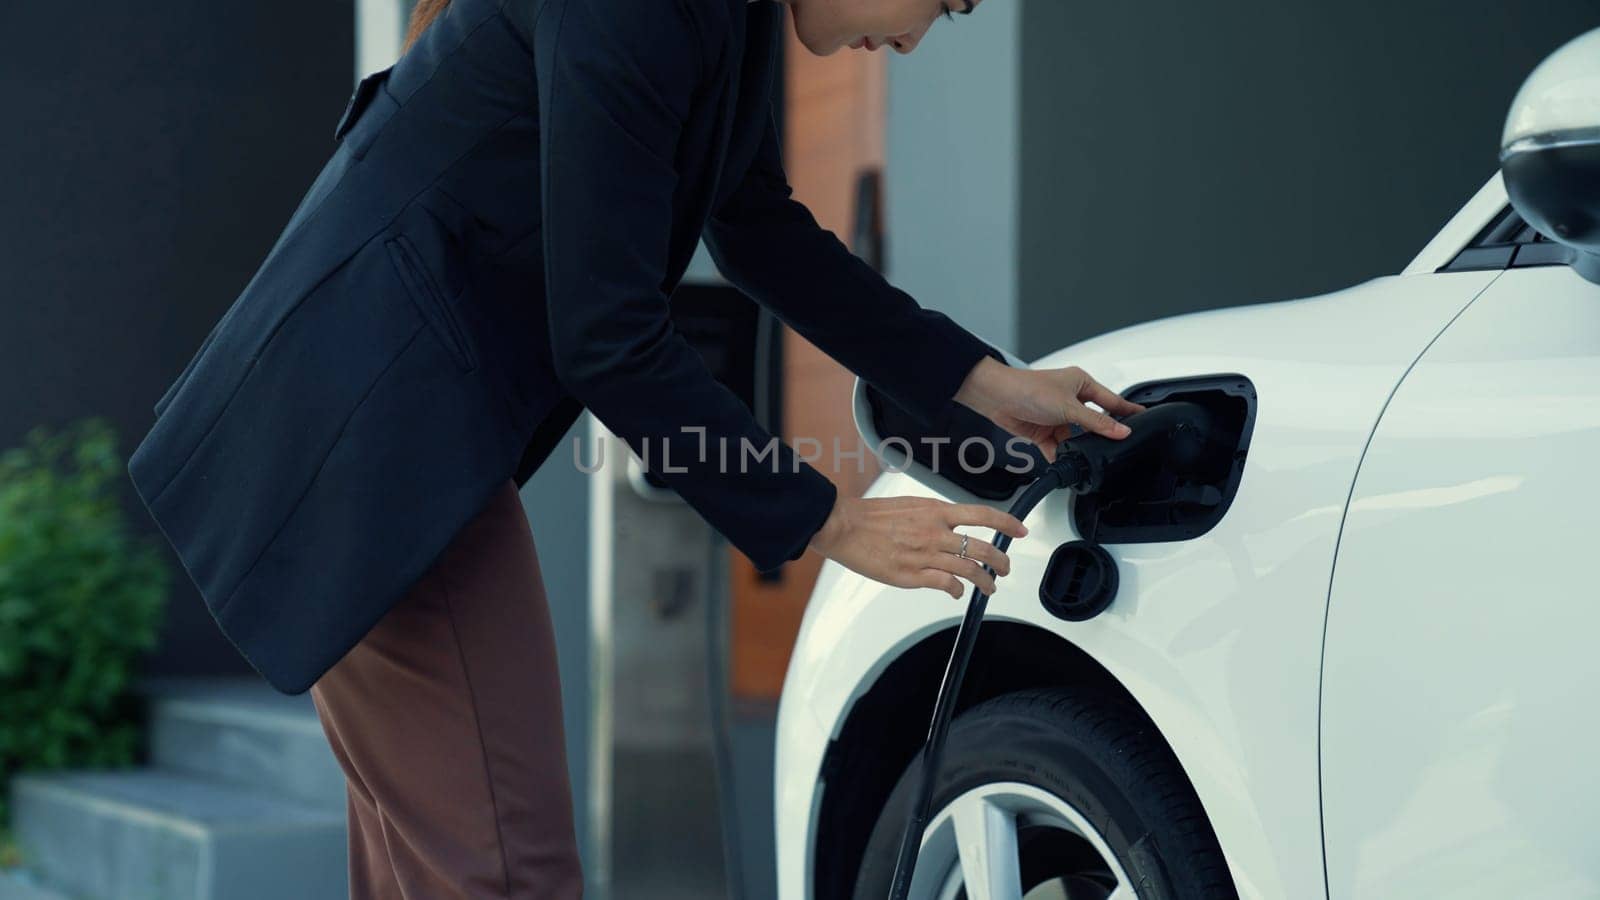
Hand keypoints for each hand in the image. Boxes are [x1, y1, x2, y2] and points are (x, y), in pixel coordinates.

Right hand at [807, 495, 1027, 598]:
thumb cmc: (871, 515)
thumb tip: (949, 524)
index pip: (982, 514)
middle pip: (982, 548)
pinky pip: (947, 585)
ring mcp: (925, 555)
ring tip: (989, 586)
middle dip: (1000, 561)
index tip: (1020, 530)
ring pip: (969, 570)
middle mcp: (935, 532)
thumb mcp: (910, 505)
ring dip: (984, 581)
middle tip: (1004, 568)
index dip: (1006, 523)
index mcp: (935, 511)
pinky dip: (957, 591)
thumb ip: (933, 516)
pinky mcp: (912, 575)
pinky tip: (957, 593)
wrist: (844, 526)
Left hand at [954, 358, 1147, 460]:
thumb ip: (1096, 422)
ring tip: (1085, 455)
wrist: (997, 397)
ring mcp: (1057, 416)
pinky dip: (1061, 454)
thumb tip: (1121, 431)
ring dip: (1078, 446)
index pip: (1111, 400)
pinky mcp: (1044, 431)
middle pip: (1094, 422)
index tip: (1143, 418)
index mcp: (1081, 384)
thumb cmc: (1029, 388)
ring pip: (1076, 437)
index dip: (1127, 411)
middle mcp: (1070, 399)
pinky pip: (1058, 447)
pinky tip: (1066, 461)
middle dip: (1099, 435)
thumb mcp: (1069, 407)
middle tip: (1113, 447)